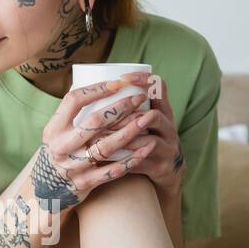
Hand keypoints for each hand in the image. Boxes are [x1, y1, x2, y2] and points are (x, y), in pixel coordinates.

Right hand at [31, 73, 156, 212]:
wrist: (48, 190)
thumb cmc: (60, 152)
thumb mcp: (56, 132)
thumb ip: (72, 112)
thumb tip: (92, 78)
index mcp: (54, 129)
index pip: (74, 101)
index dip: (96, 89)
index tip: (117, 83)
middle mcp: (61, 146)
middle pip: (94, 122)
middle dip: (120, 107)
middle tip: (139, 98)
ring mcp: (73, 166)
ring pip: (106, 146)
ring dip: (129, 132)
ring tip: (147, 119)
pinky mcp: (85, 182)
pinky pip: (112, 170)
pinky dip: (131, 159)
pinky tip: (146, 149)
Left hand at [107, 72, 182, 193]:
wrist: (167, 169)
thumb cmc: (144, 138)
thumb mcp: (142, 118)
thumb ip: (123, 104)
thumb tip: (79, 85)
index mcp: (163, 109)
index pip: (159, 86)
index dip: (143, 80)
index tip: (122, 78)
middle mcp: (169, 126)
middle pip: (154, 116)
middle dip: (129, 116)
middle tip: (105, 118)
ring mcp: (168, 147)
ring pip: (150, 141)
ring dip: (126, 139)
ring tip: (104, 139)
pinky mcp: (162, 166)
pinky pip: (143, 162)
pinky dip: (125, 160)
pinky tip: (108, 159)